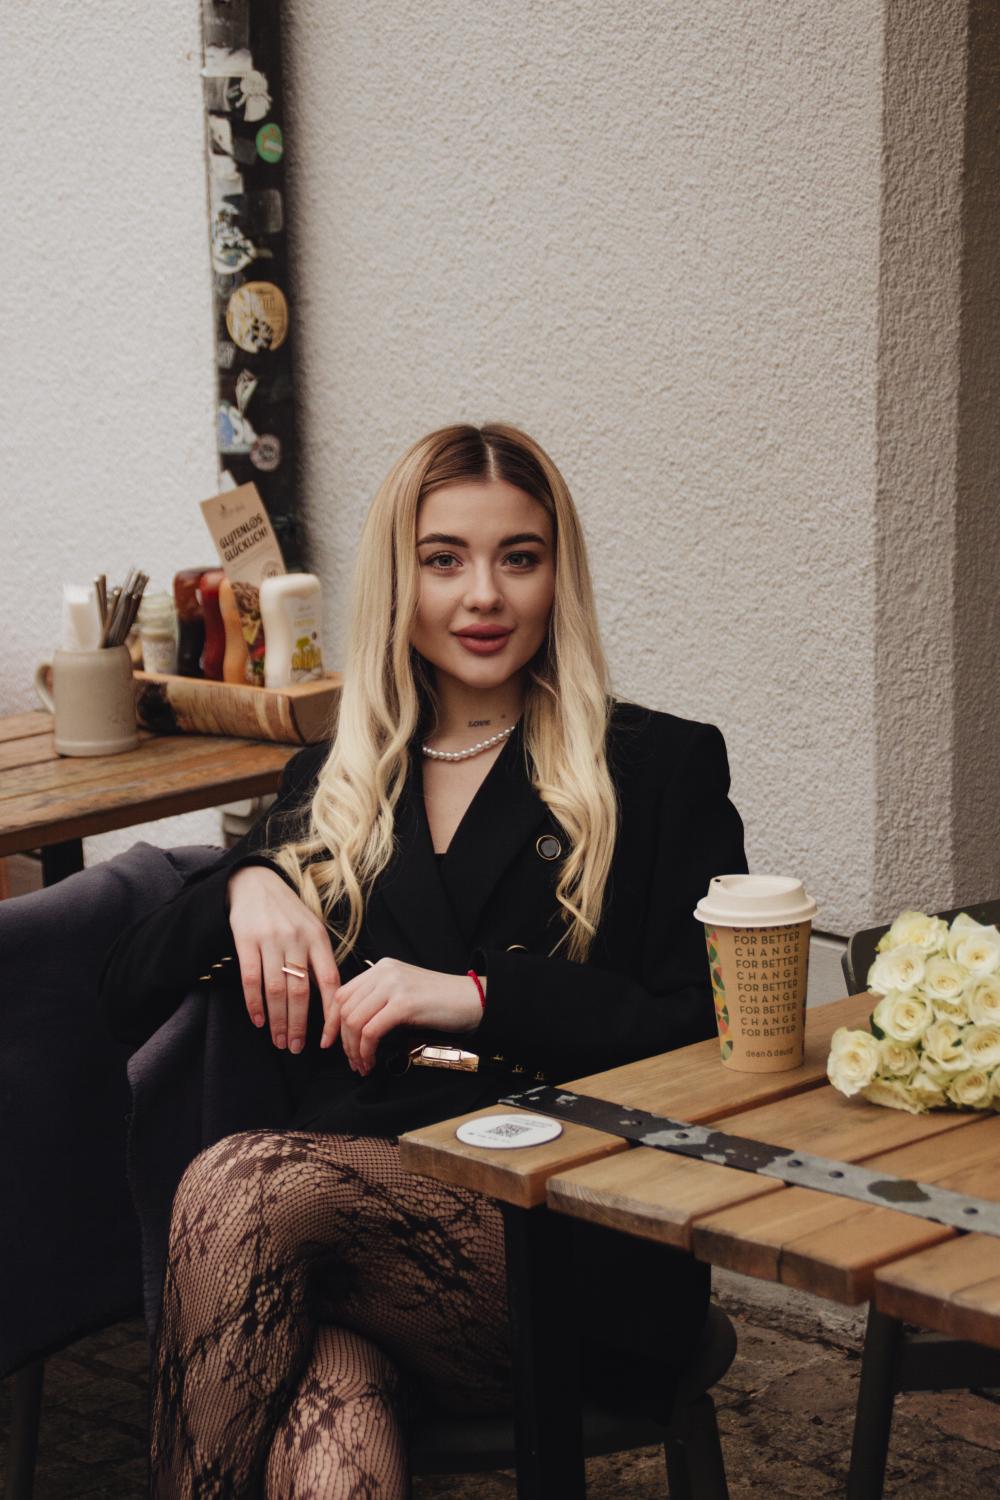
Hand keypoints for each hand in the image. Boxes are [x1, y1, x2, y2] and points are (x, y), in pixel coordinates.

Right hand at [226, 865, 339, 1051]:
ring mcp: (271, 939)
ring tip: (279, 1041)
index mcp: (318, 938)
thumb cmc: (288, 913)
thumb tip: (330, 1000)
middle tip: (296, 1048)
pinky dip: (254, 1003)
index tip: (329, 1038)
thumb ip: (319, 960)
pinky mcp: (246, 940)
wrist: (255, 883)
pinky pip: (251, 978)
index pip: (330, 980)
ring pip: (276, 989)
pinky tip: (258, 1020)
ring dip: (278, 1019)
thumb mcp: (311, 929)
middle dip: (299, 1023)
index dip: (331, 1012)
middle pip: (300, 990)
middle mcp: (297, 939)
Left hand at [330, 959, 483, 1073]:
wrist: (473, 1000)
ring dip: (354, 1049)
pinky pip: (371, 1031)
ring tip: (362, 1064)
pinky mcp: (404, 1003)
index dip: (331, 1021)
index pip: (343, 993)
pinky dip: (366, 1050)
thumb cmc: (441, 1002)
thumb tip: (352, 1027)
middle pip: (344, 1008)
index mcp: (382, 968)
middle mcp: (384, 972)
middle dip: (342, 1040)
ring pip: (354, 1021)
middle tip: (351, 1060)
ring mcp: (394, 986)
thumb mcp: (403, 993)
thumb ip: (379, 1000)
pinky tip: (372, 1061)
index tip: (330, 1042)